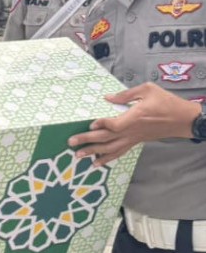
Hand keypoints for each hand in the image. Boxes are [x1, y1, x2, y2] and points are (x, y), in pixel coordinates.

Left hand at [68, 82, 198, 166]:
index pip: (114, 125)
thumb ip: (126, 94)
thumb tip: (108, 98)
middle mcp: (131, 131)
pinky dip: (107, 158)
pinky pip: (119, 152)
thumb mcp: (147, 90)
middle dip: (87, 140)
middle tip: (70, 142)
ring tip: (78, 155)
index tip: (90, 124)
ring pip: (110, 148)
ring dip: (93, 152)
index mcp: (134, 117)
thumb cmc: (166, 102)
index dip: (101, 125)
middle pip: (106, 138)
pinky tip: (96, 162)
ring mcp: (133, 138)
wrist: (183, 119)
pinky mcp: (135, 142)